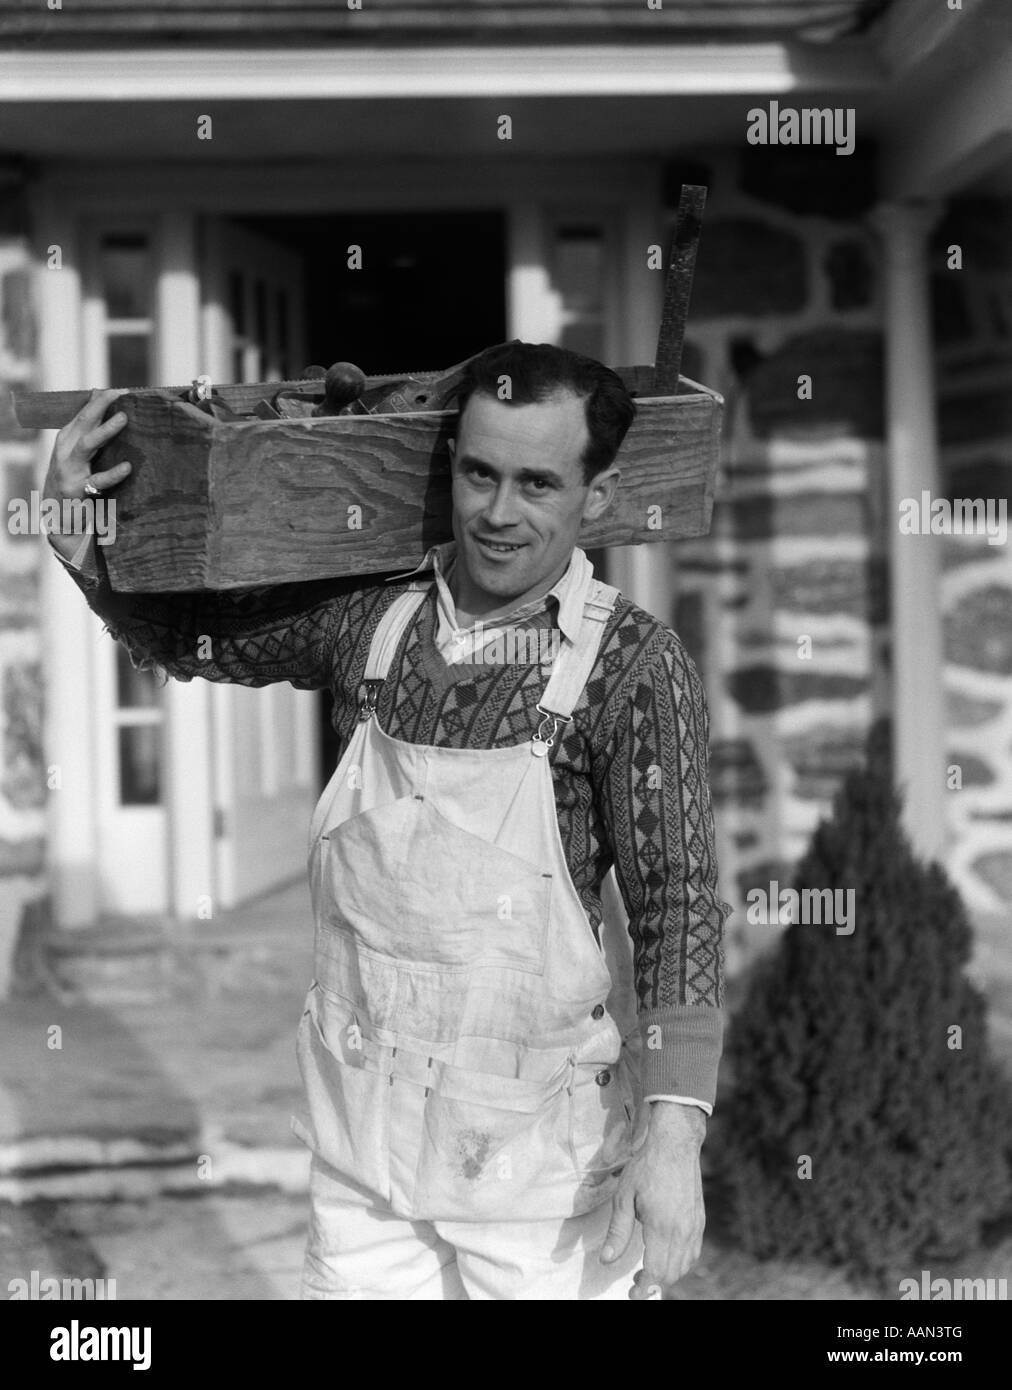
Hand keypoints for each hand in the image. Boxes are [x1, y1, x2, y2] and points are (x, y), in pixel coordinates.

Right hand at [44, 388, 131, 559]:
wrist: (57, 514)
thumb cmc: (72, 476)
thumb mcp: (75, 450)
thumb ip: (87, 426)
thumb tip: (98, 393)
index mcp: (66, 439)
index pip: (82, 415)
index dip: (99, 402)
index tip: (119, 391)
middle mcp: (65, 451)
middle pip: (83, 423)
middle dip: (100, 407)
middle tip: (120, 396)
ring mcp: (70, 470)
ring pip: (87, 445)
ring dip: (105, 430)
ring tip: (123, 418)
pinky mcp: (78, 490)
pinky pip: (98, 481)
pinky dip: (113, 474)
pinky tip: (127, 467)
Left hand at [600, 1101, 705, 1299]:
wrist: (675, 1145)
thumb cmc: (646, 1167)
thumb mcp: (624, 1197)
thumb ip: (618, 1232)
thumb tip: (606, 1260)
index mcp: (662, 1227)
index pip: (656, 1272)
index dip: (644, 1289)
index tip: (632, 1294)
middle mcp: (682, 1231)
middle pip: (672, 1274)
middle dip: (654, 1284)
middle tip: (635, 1281)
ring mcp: (694, 1226)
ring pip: (685, 1266)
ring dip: (668, 1274)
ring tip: (648, 1269)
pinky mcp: (699, 1221)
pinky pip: (693, 1252)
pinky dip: (681, 1262)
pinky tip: (666, 1255)